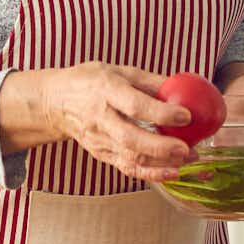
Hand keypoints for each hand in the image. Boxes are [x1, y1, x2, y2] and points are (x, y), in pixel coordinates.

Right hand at [0, 63, 193, 182]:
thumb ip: (150, 81)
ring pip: (130, 158)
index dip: (161, 112)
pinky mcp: (101, 154)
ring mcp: (99, 140)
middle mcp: (101, 118)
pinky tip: (172, 172)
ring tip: (187, 158)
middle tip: (187, 148)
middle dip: (162, 147)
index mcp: (106, 90)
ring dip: (161, 163)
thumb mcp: (118, 70)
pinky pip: (127, 167)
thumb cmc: (89, 82)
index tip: (185, 115)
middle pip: (131, 139)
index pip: (134, 105)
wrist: (56, 102)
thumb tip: (183, 87)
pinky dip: (151, 173)